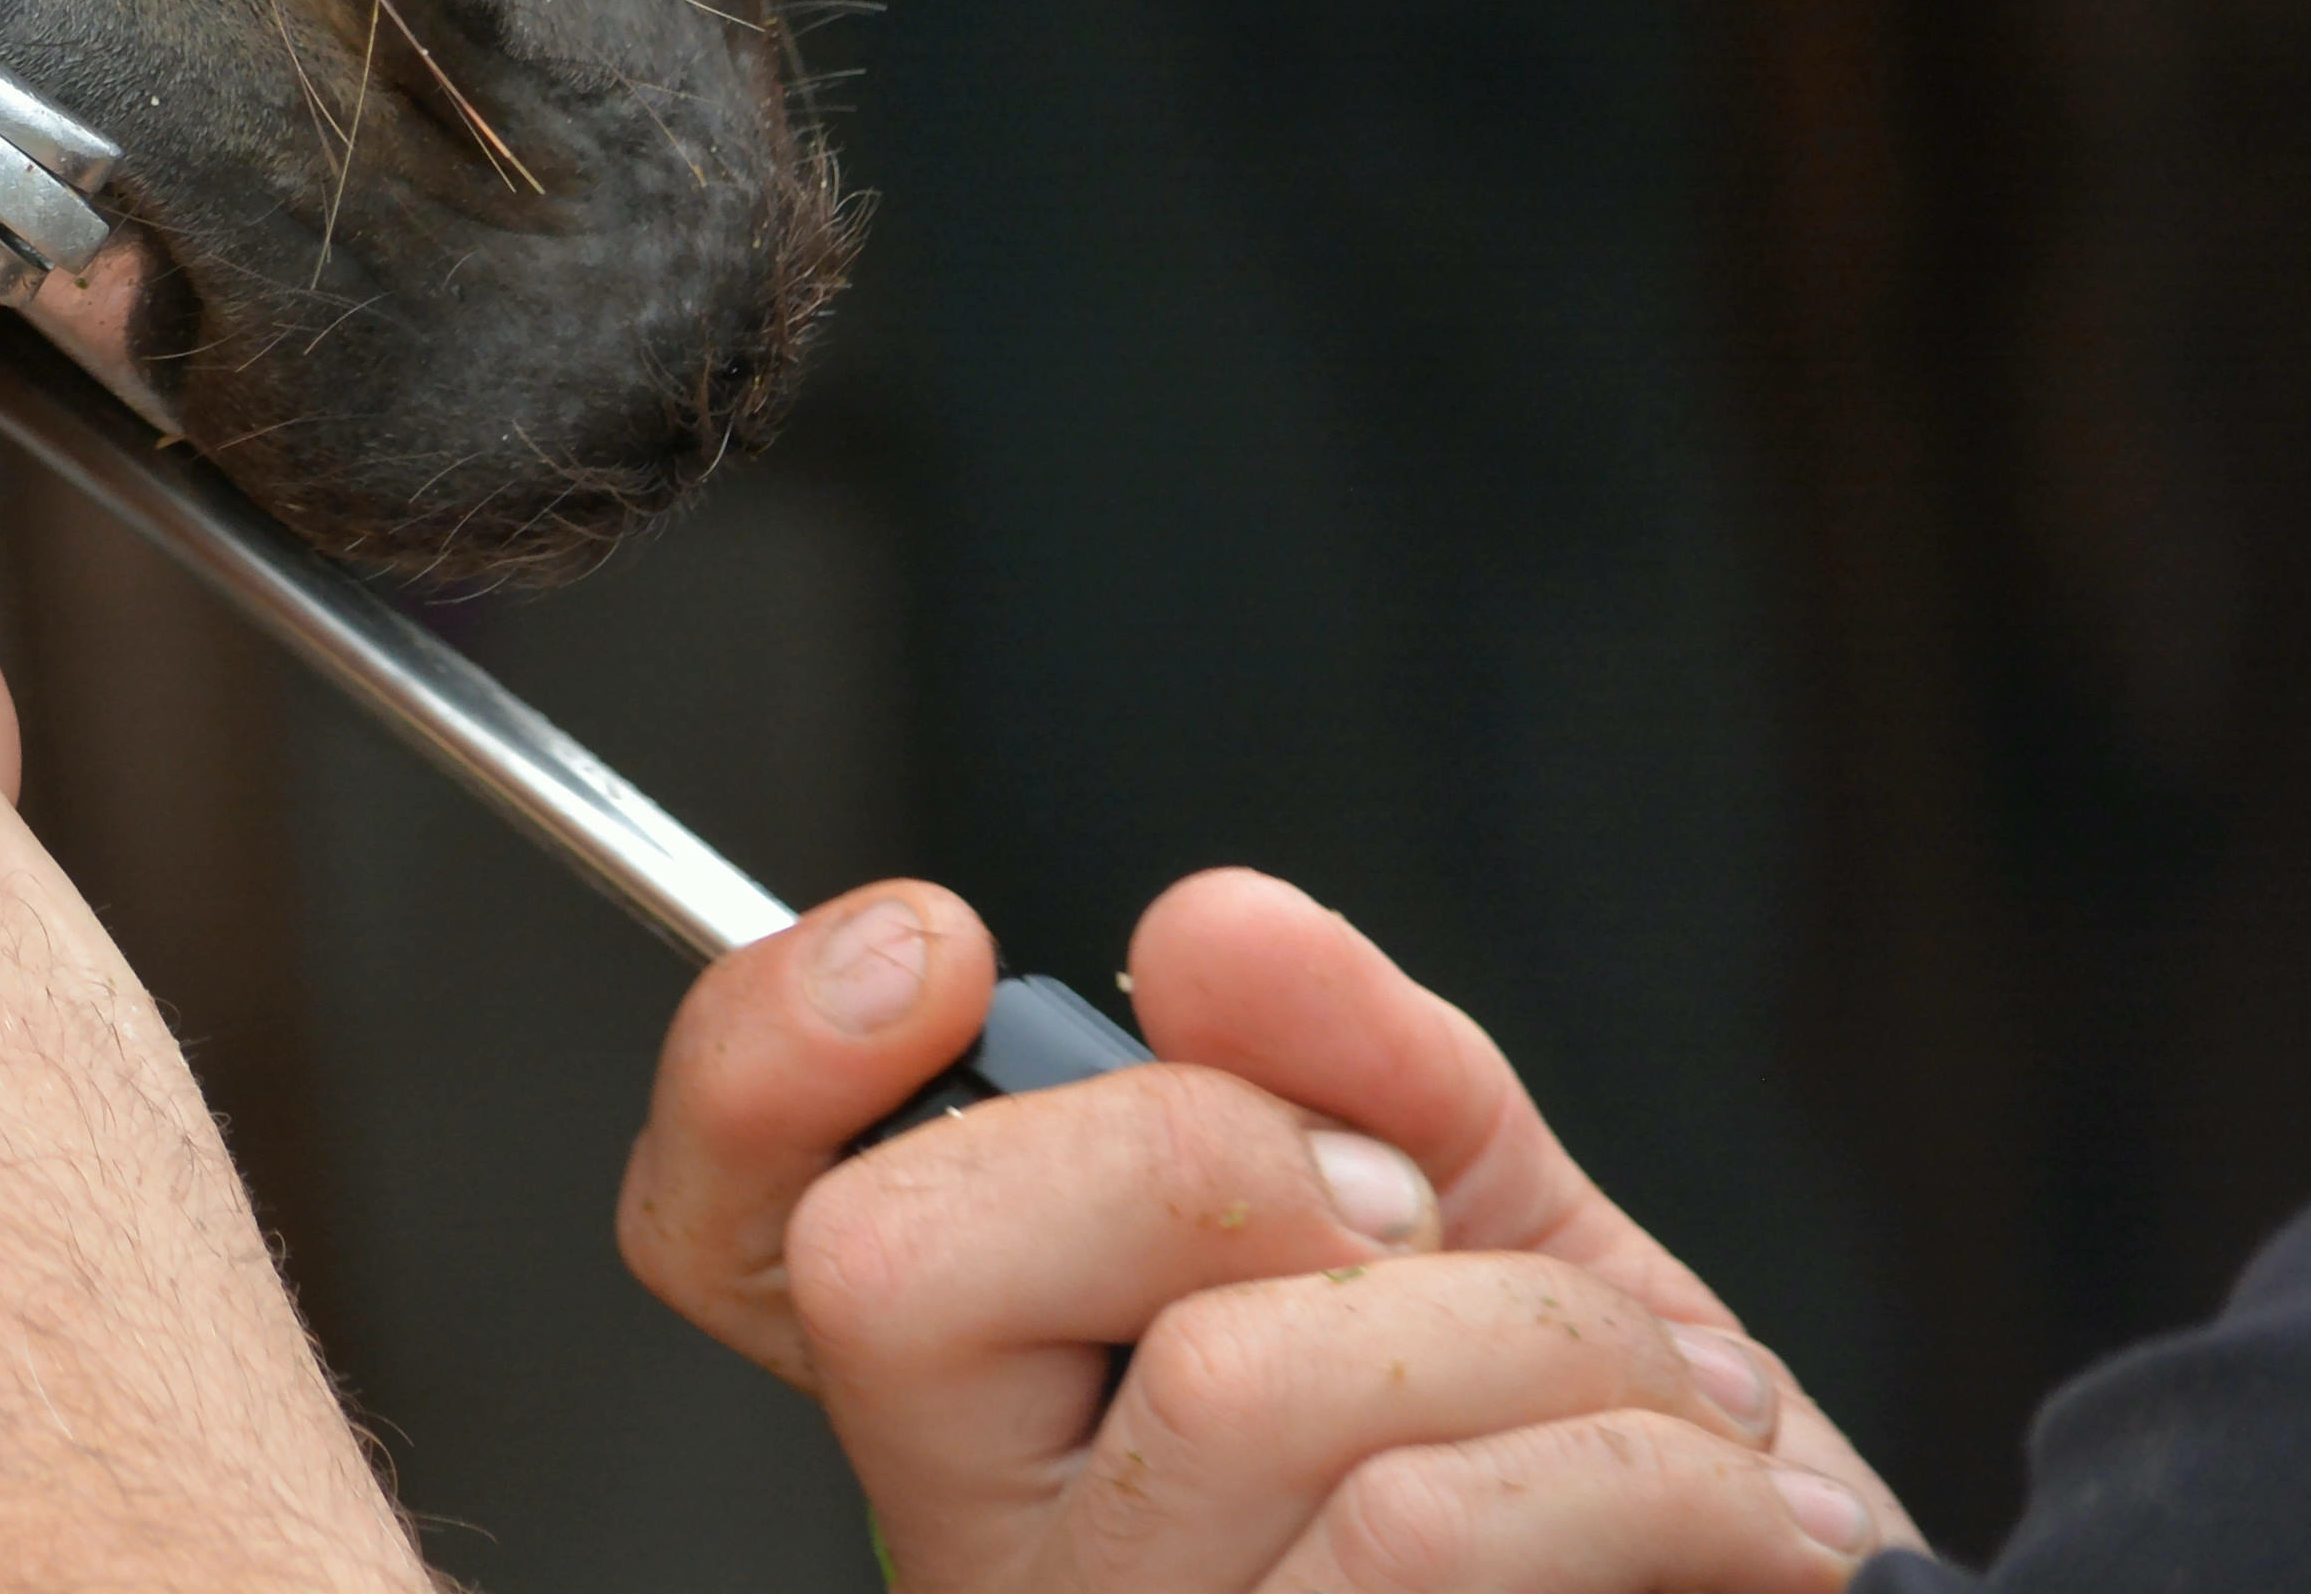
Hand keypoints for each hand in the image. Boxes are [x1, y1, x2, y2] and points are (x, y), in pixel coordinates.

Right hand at [622, 868, 1917, 1588]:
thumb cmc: (1613, 1468)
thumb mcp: (1493, 1221)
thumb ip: (1357, 1058)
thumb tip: (1214, 934)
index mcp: (996, 1386)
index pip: (723, 1225)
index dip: (755, 1062)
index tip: (944, 945)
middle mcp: (993, 1545)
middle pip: (899, 1262)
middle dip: (1211, 1155)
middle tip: (1409, 1217)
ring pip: (1229, 1384)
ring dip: (1538, 1335)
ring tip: (1678, 1400)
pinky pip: (1423, 1530)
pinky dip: (1647, 1470)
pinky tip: (1742, 1515)